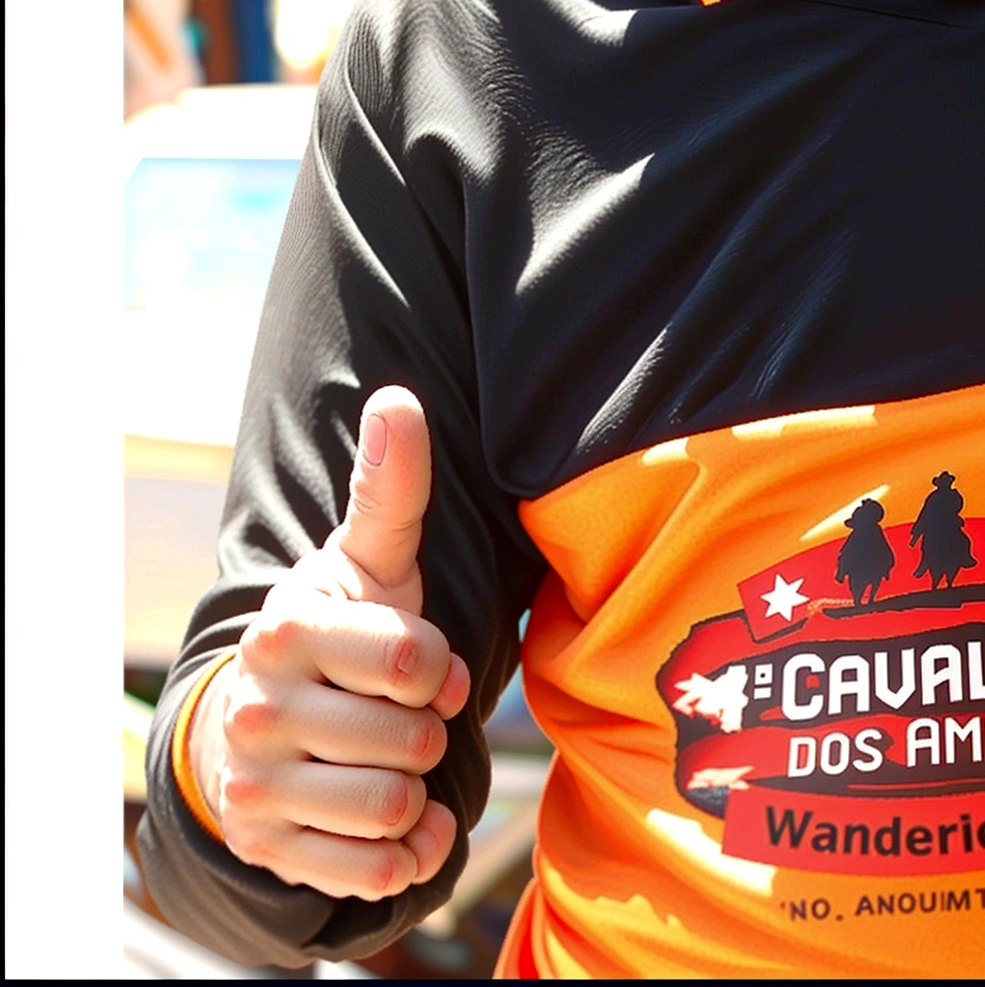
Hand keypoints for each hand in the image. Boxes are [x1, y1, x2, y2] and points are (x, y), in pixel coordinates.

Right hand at [187, 387, 470, 899]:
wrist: (264, 723)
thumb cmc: (343, 631)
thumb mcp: (372, 559)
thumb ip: (393, 488)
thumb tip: (398, 399)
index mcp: (291, 628)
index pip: (417, 661)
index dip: (443, 669)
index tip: (426, 667)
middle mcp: (257, 706)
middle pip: (411, 739)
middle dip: (428, 732)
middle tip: (402, 717)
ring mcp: (256, 783)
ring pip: (392, 805)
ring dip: (416, 790)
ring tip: (394, 760)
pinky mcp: (266, 848)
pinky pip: (372, 870)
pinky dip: (403, 852)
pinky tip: (394, 819)